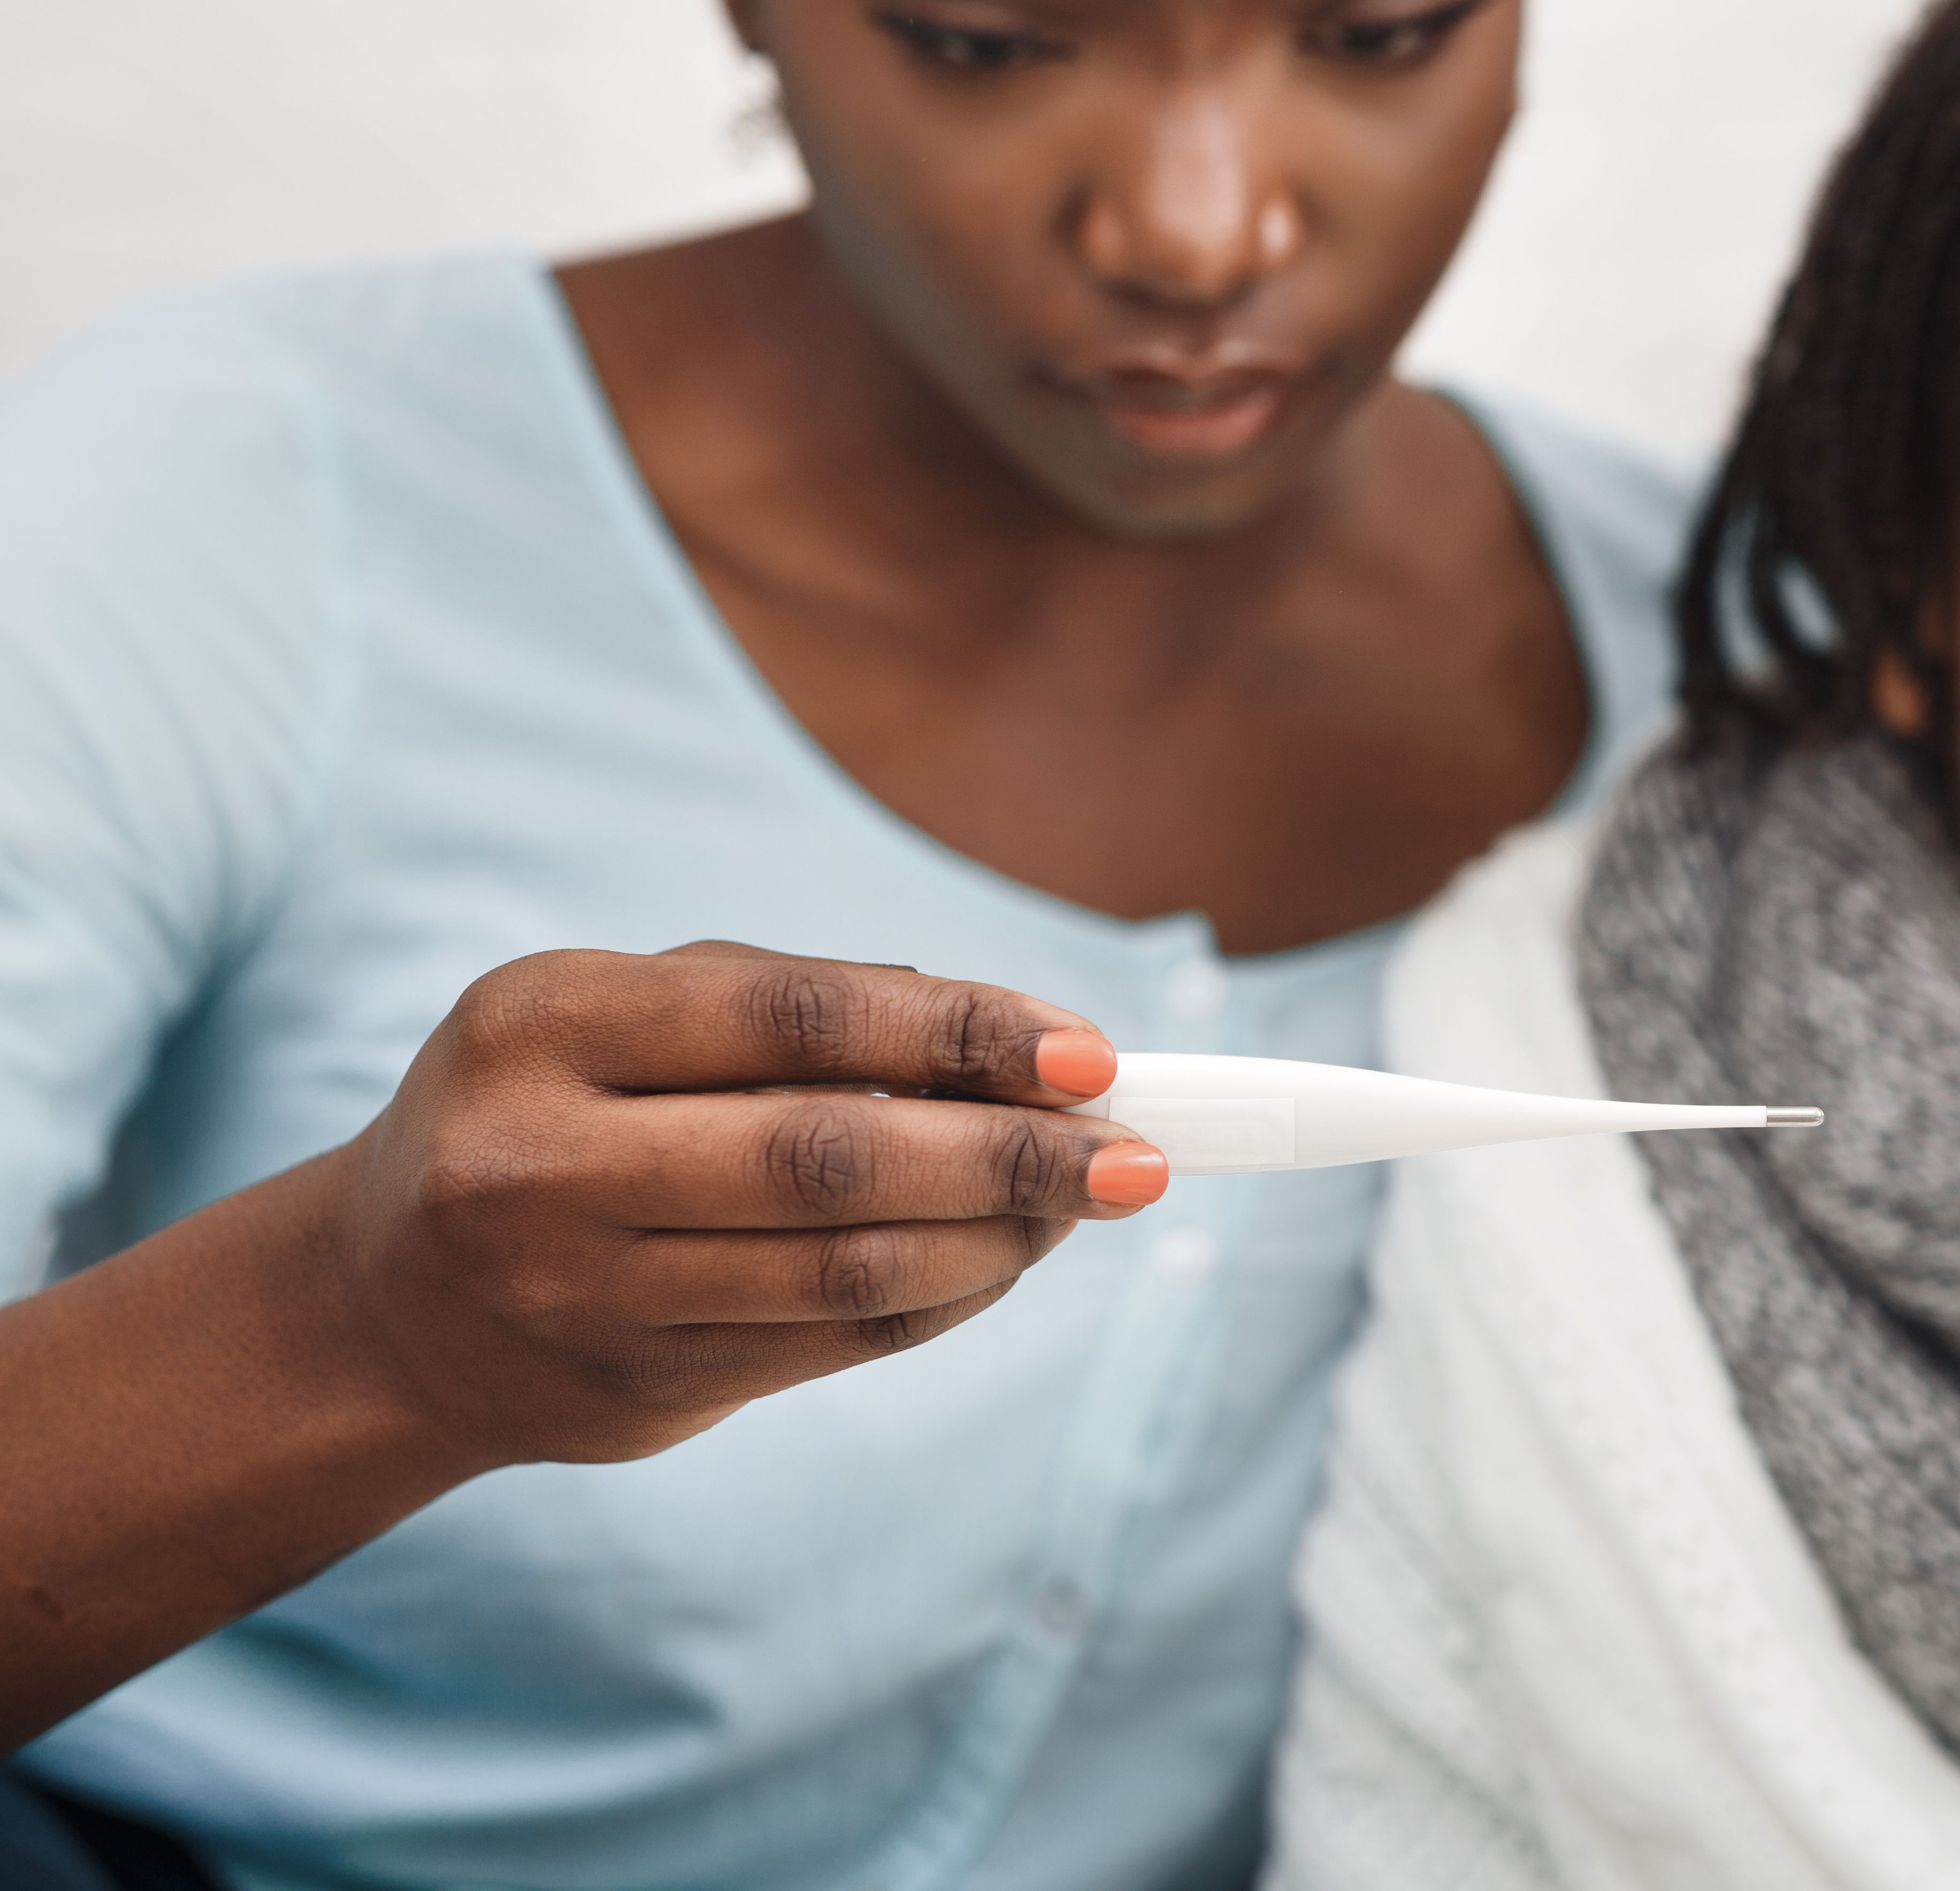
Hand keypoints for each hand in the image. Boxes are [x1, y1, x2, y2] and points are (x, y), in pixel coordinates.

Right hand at [336, 940, 1164, 1469]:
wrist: (385, 1307)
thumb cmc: (549, 1112)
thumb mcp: (624, 1017)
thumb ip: (802, 1009)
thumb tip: (1023, 1045)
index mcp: (542, 1023)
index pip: (796, 1018)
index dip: (960, 1033)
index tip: (1088, 1053)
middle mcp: (542, 1161)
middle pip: (829, 1159)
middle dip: (1009, 1156)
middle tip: (1134, 1152)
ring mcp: (578, 1292)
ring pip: (843, 1272)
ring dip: (997, 1238)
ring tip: (1085, 1202)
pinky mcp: (629, 1391)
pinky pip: (830, 1346)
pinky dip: (941, 1301)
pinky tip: (1003, 1261)